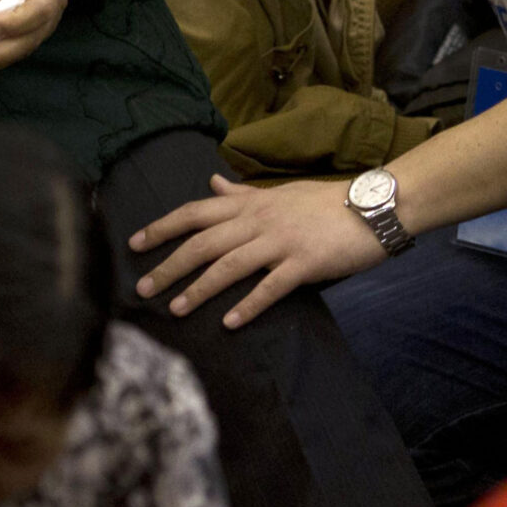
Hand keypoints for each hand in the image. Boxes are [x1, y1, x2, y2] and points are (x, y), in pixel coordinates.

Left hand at [129, 173, 382, 327]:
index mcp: (250, 206)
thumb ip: (243, 195)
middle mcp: (259, 222)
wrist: (372, 207)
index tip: (134, 243)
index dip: (162, 227)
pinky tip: (230, 323)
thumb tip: (212, 183)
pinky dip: (248, 305)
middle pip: (203, 242)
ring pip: (229, 265)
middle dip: (169, 265)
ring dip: (200, 288)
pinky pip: (270, 287)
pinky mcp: (304, 263)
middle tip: (142, 287)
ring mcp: (281, 242)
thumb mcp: (279, 194)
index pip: (195, 213)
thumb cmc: (324, 202)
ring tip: (175, 309)